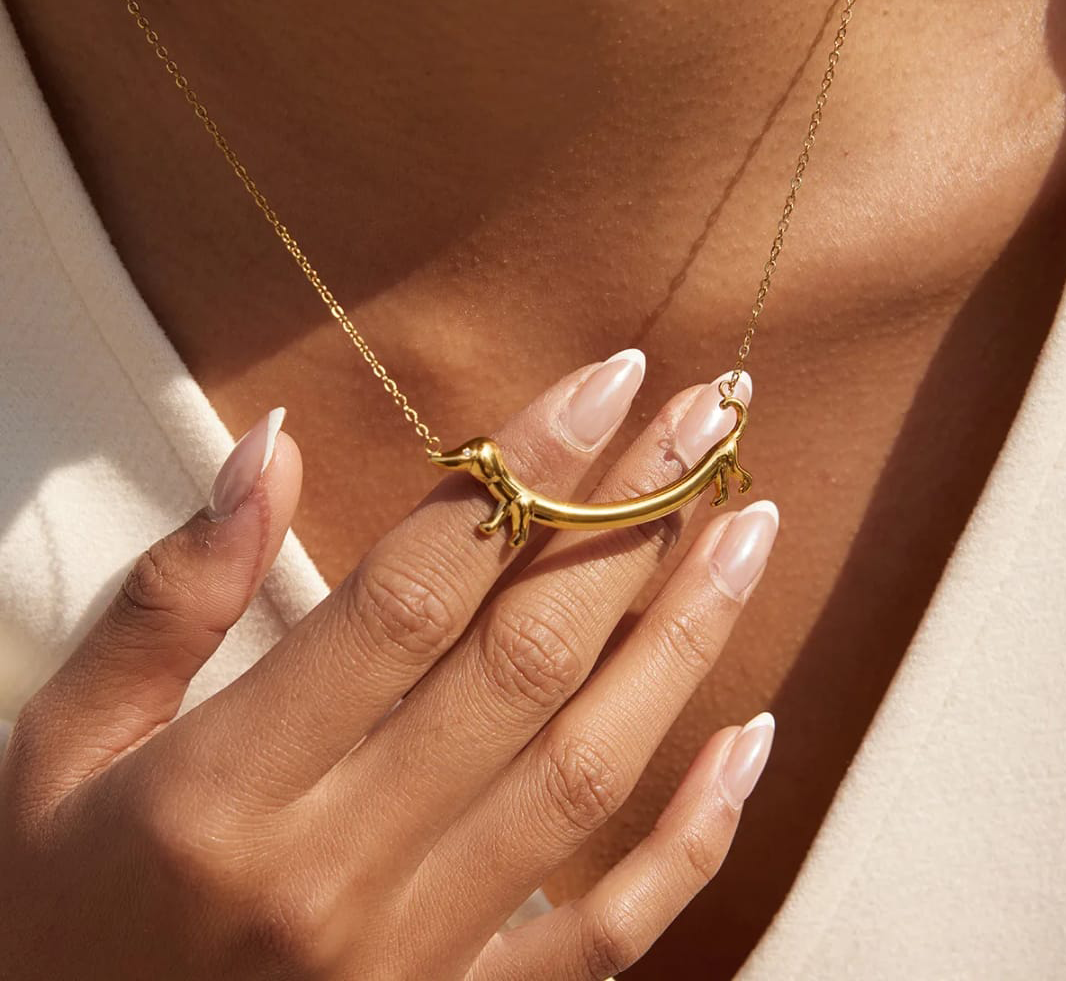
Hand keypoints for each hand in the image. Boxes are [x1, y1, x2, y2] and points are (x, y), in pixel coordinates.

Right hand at [0, 354, 777, 978]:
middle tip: (703, 421)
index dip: (520, 475)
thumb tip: (269, 445)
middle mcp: (337, 872)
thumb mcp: (58, 752)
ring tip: (748, 528)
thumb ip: (171, 598)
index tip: (603, 384)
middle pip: (522, 661)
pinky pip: (608, 932)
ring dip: (683, 638)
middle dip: (625, 522)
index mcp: (222, 791)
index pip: (411, 592)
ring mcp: (415, 957)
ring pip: (588, 773)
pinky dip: (695, 837)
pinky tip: (753, 738)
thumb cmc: (54, 913)